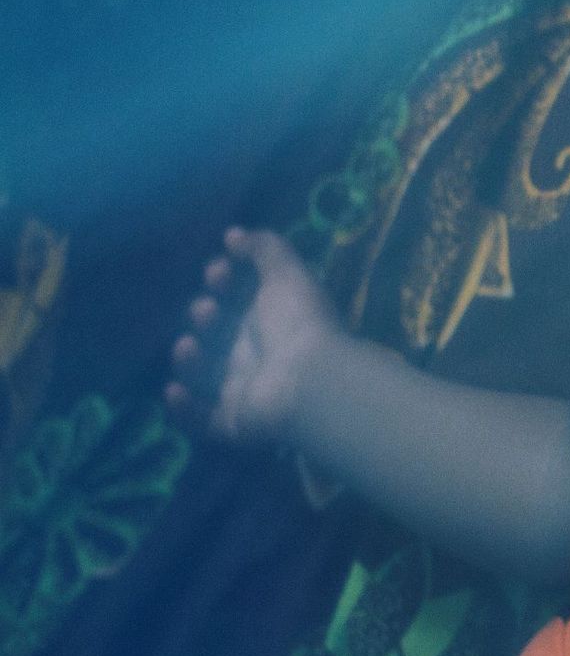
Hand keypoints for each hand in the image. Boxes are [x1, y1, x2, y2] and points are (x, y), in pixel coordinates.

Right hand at [166, 228, 343, 442]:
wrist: (308, 378)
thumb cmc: (298, 320)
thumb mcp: (287, 273)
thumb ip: (264, 247)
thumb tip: (233, 233)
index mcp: (272, 319)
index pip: (239, 298)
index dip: (223, 281)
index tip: (218, 269)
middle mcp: (257, 354)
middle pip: (219, 336)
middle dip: (205, 316)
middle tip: (208, 308)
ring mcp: (245, 391)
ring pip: (205, 376)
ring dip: (189, 359)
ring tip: (188, 344)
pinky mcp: (233, 423)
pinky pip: (200, 419)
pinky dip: (184, 407)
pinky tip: (174, 388)